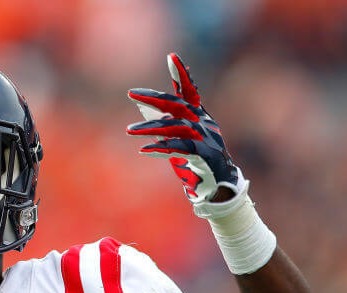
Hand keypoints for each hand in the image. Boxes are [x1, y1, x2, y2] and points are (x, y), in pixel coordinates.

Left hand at [126, 53, 247, 204]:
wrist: (218, 183)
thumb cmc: (196, 158)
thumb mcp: (180, 137)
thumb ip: (164, 121)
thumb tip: (143, 106)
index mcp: (198, 115)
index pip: (189, 90)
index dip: (181, 74)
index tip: (171, 56)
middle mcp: (202, 122)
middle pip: (176, 106)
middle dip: (153, 98)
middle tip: (131, 93)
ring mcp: (204, 138)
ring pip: (174, 128)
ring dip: (149, 129)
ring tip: (128, 131)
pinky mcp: (203, 155)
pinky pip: (179, 148)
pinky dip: (160, 148)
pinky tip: (144, 150)